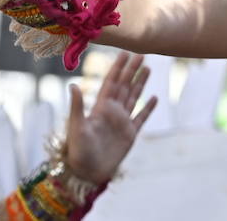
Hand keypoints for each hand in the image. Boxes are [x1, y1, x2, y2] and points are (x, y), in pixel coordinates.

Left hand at [63, 52, 156, 185]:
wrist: (87, 173)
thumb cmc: (78, 150)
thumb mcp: (76, 126)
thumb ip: (77, 106)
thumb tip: (73, 85)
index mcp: (100, 107)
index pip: (111, 82)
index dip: (118, 67)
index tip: (125, 53)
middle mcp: (112, 111)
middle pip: (125, 86)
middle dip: (132, 70)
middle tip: (141, 54)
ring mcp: (122, 122)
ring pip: (134, 97)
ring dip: (140, 83)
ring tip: (148, 69)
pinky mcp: (130, 134)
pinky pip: (141, 118)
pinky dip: (148, 108)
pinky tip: (154, 98)